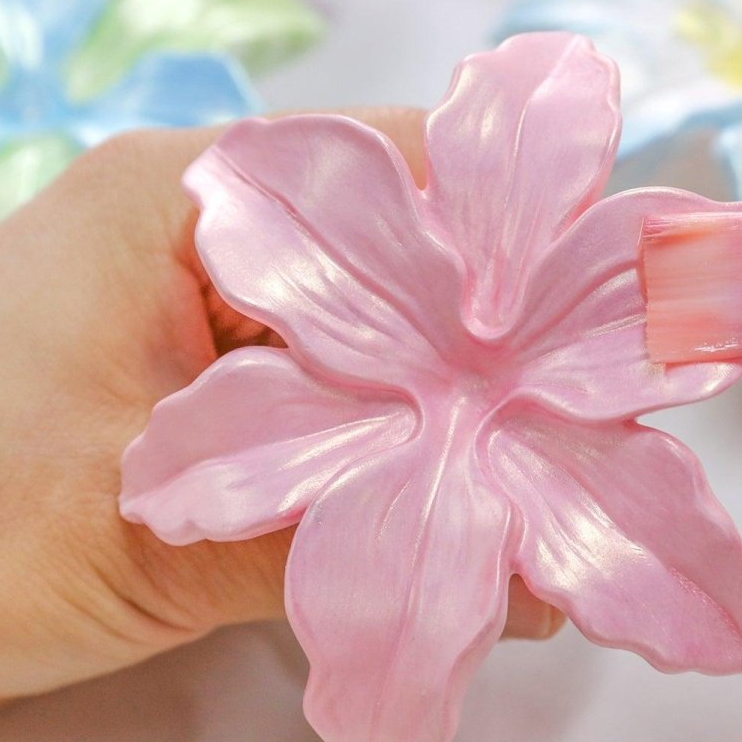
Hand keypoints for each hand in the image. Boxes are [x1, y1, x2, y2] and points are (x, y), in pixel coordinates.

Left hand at [0, 112, 563, 707]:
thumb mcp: (138, 533)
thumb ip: (334, 538)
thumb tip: (525, 571)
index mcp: (189, 201)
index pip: (399, 169)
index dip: (516, 237)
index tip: (603, 318)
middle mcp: (215, 234)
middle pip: (407, 260)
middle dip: (504, 348)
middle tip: (595, 423)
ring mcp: (215, 308)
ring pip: (381, 337)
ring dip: (457, 415)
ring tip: (541, 493)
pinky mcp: (212, 383)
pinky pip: (339, 397)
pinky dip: (400, 455)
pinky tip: (455, 521)